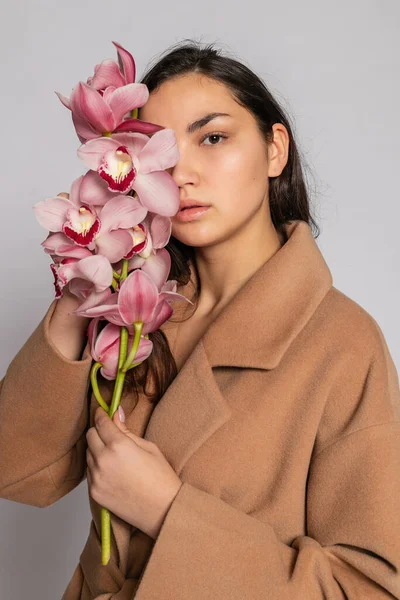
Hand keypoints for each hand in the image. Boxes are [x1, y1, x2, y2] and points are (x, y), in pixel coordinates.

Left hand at [86, 405, 182, 539]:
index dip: (101, 414)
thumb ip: (127, 431)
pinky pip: (90, 472)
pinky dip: (96, 466)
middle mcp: (103, 460)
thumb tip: (116, 414)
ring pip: (88, 454)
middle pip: (90, 436)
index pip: (101, 423)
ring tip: (113, 454)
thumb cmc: (161, 477)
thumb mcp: (148, 447)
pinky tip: (112, 469)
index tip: (102, 411)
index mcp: (119, 445)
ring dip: (96, 449)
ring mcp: (96, 478)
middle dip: (98, 430)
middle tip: (109, 432)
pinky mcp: (94, 492)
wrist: (163, 510)